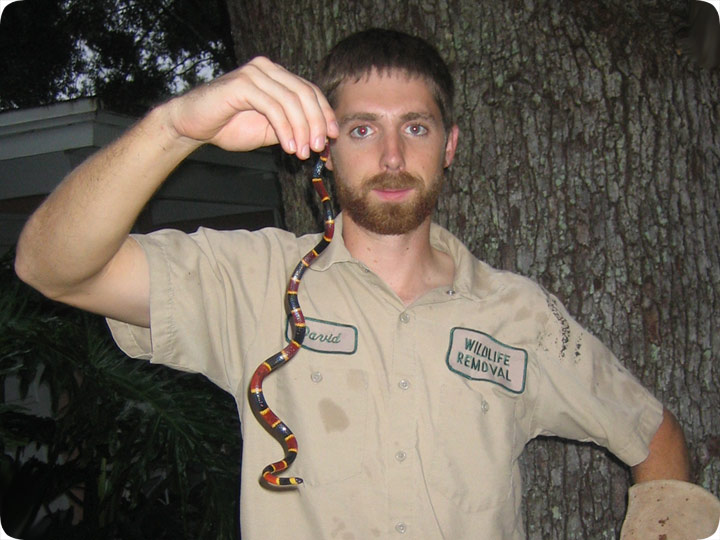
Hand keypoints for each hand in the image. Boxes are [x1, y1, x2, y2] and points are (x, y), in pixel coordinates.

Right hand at [165, 57, 338, 157]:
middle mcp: (267, 69)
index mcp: (276, 76)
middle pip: (305, 93)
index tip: (333, 136)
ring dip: (302, 129)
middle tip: (320, 147)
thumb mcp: (269, 130)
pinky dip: (285, 129)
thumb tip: (319, 138)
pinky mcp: (242, 84)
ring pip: (291, 101)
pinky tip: (289, 147)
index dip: (324, 113)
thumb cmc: (229, 126)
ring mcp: (254, 73)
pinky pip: (273, 107)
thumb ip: (291, 128)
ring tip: (303, 152)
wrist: (193, 125)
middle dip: (316, 123)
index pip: (310, 90)